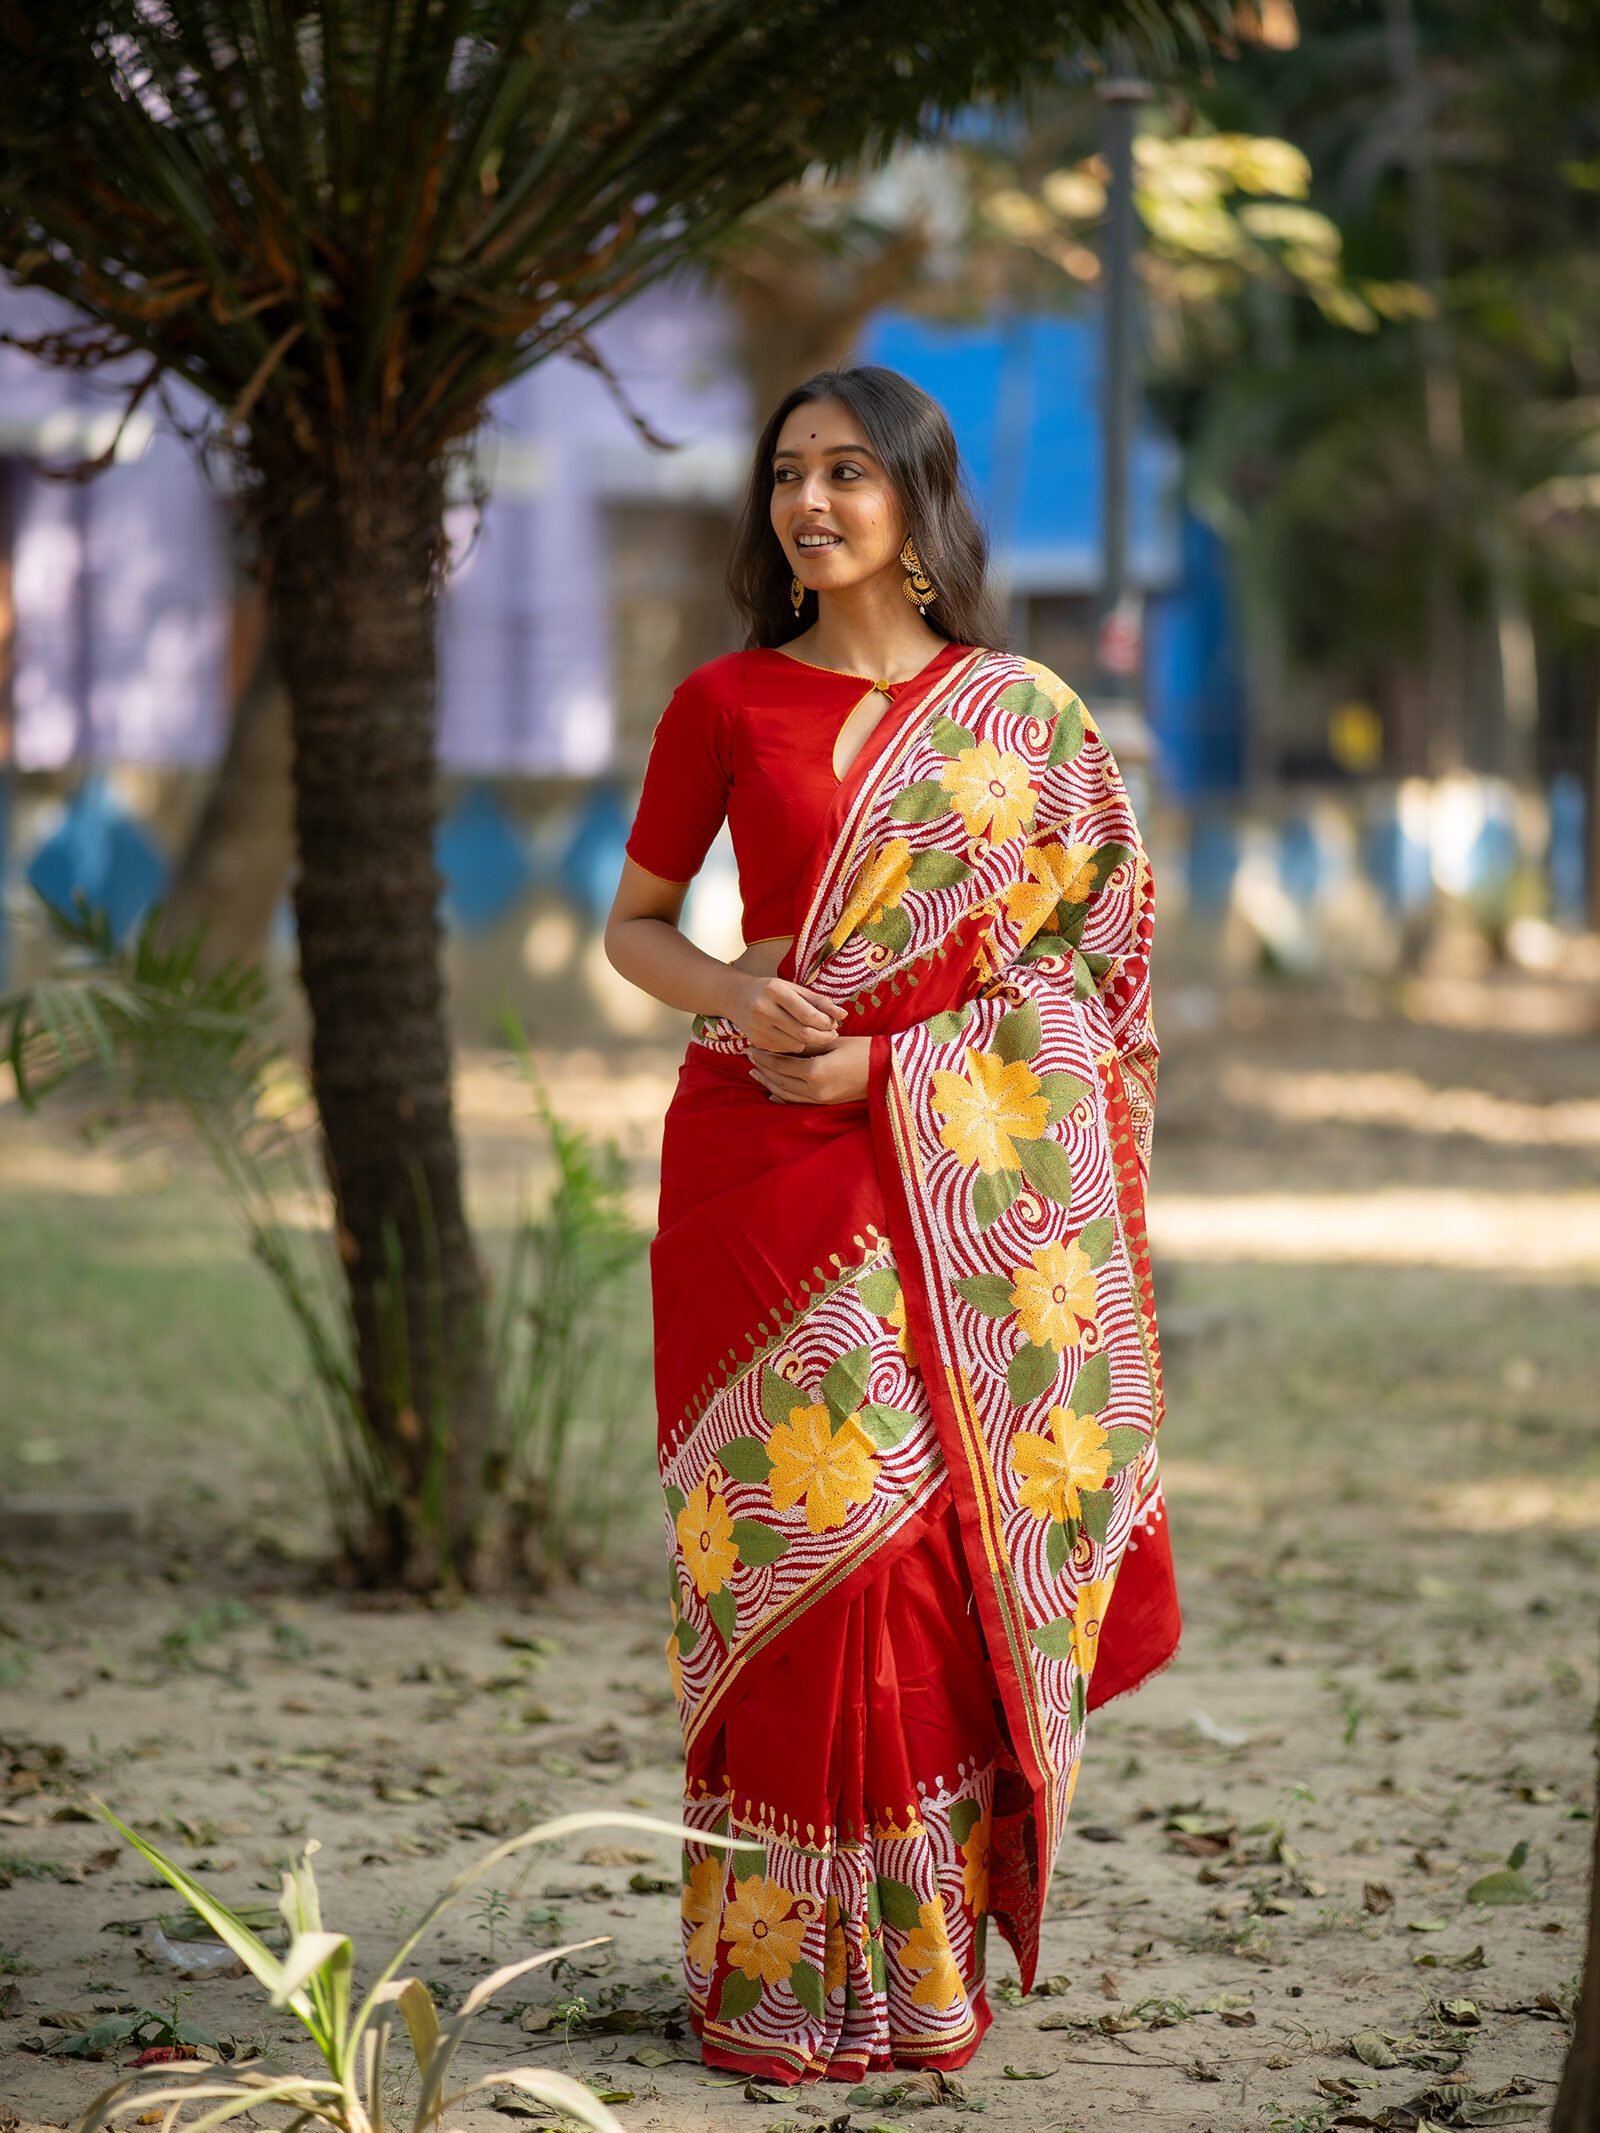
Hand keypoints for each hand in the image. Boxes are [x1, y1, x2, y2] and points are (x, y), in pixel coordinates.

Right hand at [728, 973, 845, 1055]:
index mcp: (775, 990)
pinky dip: (796, 1045)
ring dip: (810, 1042)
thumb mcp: (794, 989)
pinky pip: (785, 1050)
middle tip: (832, 1034)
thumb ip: (819, 1001)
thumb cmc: (773, 991)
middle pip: (803, 1033)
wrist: (737, 997)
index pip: (808, 1014)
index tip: (834, 1023)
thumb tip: (843, 1015)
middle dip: (823, 1036)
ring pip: (795, 1045)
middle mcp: (763, 1009)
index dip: (826, 1022)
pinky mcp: (756, 1041)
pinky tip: (797, 1036)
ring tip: (815, 1033)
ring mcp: (757, 1027)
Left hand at [749, 1035, 870, 1104]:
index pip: (781, 1064)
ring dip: (769, 1083)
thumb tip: (783, 1045)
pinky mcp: (826, 1103)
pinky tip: (772, 1092)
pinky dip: (782, 1097)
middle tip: (749, 1058)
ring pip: (785, 1093)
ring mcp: (820, 1099)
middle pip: (779, 1080)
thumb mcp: (832, 1043)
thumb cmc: (862, 1050)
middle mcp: (815, 1089)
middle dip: (762, 1069)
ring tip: (755, 1073)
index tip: (751, 1048)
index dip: (764, 1056)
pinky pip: (797, 1103)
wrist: (888, 1070)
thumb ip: (806, 1046)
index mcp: (815, 1071)